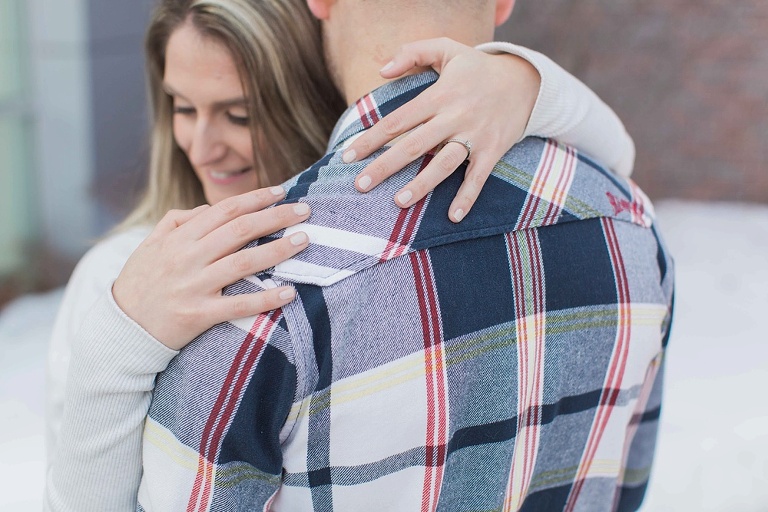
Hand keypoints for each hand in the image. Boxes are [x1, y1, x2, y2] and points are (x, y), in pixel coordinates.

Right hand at [112, 187, 309, 349]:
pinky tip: (289, 292)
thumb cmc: (140, 282)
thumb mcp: (151, 244)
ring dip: (277, 250)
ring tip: (304, 241)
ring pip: (243, 263)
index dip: (255, 198)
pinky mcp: (199, 315)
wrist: (121, 327)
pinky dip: (265, 298)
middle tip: (305, 211)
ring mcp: (194, 286)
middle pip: (240, 230)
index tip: (281, 191)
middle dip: (276, 217)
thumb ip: (178, 220)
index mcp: (179, 238)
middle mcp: (188, 258)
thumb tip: (209, 207)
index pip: (224, 211)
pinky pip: (238, 305)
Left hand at [343, 37, 540, 221]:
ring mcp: (475, 135)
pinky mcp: (493, 150)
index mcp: (440, 94)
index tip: (347, 156)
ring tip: (399, 202)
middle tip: (360, 185)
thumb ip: (411, 52)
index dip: (371, 138)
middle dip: (385, 165)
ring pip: (444, 163)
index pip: (398, 120)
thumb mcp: (447, 49)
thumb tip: (381, 70)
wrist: (526, 81)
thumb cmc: (477, 68)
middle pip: (414, 145)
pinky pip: (479, 177)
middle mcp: (455, 116)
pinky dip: (468, 196)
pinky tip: (453, 216)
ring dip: (422, 184)